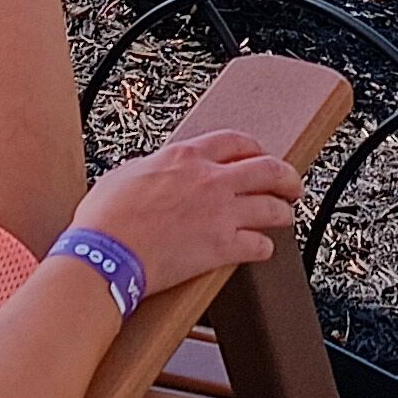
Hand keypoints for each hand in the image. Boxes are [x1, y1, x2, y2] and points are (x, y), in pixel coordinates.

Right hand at [74, 130, 304, 294]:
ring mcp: (220, 213)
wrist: (104, 256)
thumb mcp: (127, 174)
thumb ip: (155, 167)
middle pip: (268, 169)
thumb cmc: (104, 219)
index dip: (254, 147)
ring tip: (285, 217)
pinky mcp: (222, 247)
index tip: (259, 154)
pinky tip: (263, 249)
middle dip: (287, 177)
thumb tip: (159, 170)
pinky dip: (264, 247)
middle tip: (292, 185)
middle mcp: (210, 179)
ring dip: (283, 213)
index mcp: (185, 156)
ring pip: (272, 207)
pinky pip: (259, 245)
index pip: (235, 141)